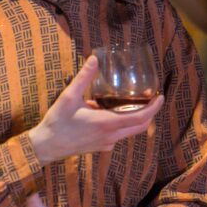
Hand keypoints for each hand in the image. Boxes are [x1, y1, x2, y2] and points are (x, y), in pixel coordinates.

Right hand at [28, 55, 163, 164]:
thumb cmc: (57, 122)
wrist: (46, 146)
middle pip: (140, 127)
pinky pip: (119, 135)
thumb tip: (94, 59)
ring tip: (136, 102)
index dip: (154, 108)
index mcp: (107, 123)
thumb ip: (83, 78)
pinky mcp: (101, 147)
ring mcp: (107, 144)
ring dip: (136, 118)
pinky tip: (113, 112)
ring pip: (130, 132)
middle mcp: (111, 136)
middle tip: (153, 99)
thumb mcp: (69, 97)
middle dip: (150, 113)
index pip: (140, 118)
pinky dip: (123, 124)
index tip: (160, 97)